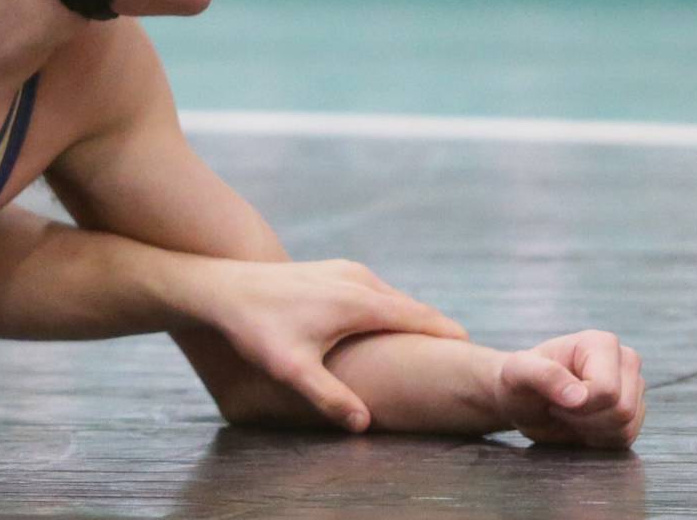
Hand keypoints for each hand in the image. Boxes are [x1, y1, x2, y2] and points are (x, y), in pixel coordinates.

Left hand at [188, 257, 467, 431]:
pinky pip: (374, 292)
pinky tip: (388, 329)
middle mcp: (359, 279)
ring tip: (432, 348)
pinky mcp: (332, 271)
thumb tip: (365, 426)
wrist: (221, 288)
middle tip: (463, 360)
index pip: (420, 317)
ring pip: (392, 299)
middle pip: (412, 308)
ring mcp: (346, 271)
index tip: (476, 354)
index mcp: (360, 301)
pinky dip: (390, 310)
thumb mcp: (293, 369)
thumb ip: (330, 398)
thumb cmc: (256, 330)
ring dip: (411, 320)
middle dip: (436, 332)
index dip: (449, 336)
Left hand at [494, 330, 644, 448]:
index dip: (578, 405)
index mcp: (601, 343)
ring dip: (590, 430)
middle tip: (559, 407)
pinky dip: (599, 440)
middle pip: (621, 410)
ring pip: (626, 427)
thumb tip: (579, 396)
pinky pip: (626, 439)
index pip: (606, 390)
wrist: (525, 402)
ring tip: (568, 413)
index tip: (553, 397)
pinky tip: (580, 424)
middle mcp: (625, 360)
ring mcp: (633, 386)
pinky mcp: (634, 411)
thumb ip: (544, 375)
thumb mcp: (517, 373)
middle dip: (584, 419)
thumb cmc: (520, 382)